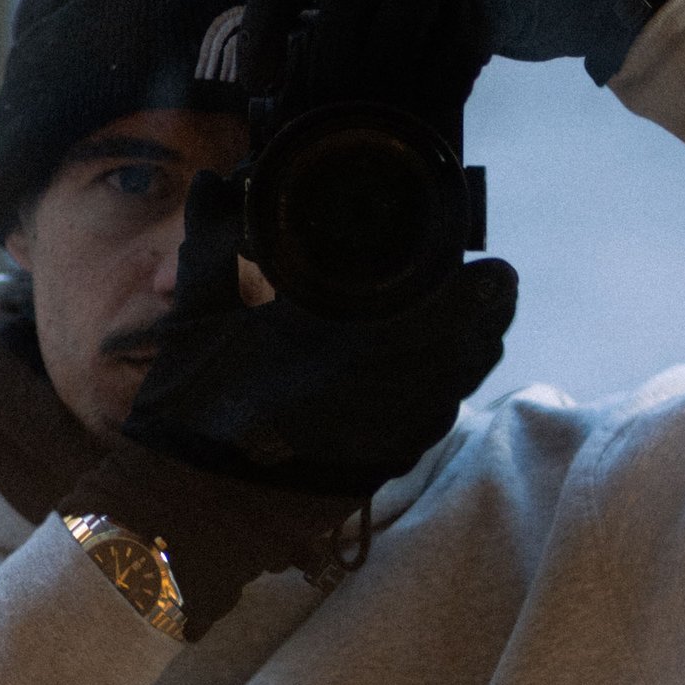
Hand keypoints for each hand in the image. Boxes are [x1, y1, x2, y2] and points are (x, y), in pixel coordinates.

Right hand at [122, 169, 516, 502]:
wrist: (194, 506)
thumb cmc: (195, 408)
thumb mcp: (197, 317)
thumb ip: (210, 239)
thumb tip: (212, 178)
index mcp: (348, 343)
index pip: (447, 310)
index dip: (479, 287)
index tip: (491, 264)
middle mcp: (385, 391)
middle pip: (474, 346)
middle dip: (487, 311)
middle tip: (489, 280)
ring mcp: (391, 435)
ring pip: (462, 386)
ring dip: (473, 349)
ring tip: (472, 318)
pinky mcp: (385, 465)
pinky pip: (437, 418)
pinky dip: (445, 388)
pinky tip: (432, 370)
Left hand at [239, 0, 677, 104]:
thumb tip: (276, 82)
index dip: (263, 31)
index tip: (257, 84)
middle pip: (341, 6)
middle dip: (328, 70)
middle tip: (323, 111)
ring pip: (396, 32)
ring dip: (385, 81)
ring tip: (381, 108)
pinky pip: (450, 50)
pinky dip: (437, 86)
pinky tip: (435, 100)